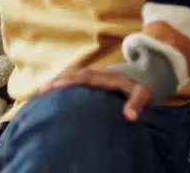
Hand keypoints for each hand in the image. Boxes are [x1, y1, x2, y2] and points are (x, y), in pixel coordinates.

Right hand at [39, 68, 153, 122]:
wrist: (146, 74)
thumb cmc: (143, 87)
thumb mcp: (144, 94)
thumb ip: (137, 103)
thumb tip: (130, 116)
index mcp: (108, 78)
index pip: (86, 77)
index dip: (71, 80)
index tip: (56, 85)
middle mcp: (99, 74)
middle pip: (76, 73)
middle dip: (59, 80)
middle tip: (42, 90)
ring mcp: (96, 74)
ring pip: (74, 73)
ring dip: (59, 79)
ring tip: (42, 90)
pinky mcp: (94, 78)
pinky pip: (77, 76)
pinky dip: (64, 80)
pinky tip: (54, 89)